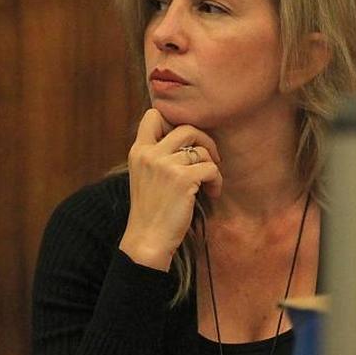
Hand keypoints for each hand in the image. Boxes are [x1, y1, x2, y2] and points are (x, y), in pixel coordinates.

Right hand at [119, 108, 222, 270]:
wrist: (147, 239)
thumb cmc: (152, 210)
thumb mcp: (145, 176)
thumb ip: (158, 155)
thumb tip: (190, 140)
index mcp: (138, 151)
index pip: (154, 115)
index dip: (175, 121)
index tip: (187, 140)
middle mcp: (150, 154)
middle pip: (187, 128)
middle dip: (206, 141)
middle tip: (211, 159)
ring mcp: (165, 165)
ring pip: (203, 151)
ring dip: (212, 167)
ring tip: (209, 184)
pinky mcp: (183, 179)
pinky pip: (211, 168)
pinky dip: (216, 181)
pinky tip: (211, 193)